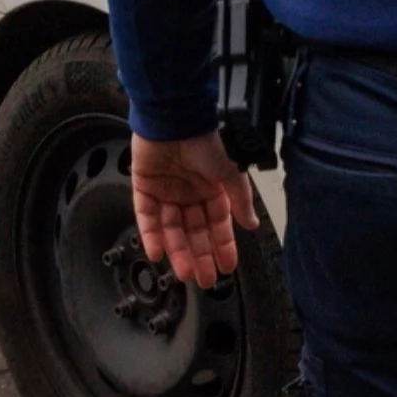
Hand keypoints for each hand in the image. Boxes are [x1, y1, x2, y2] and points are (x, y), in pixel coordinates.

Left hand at [130, 132, 258, 290]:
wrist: (173, 117)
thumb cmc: (203, 139)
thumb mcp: (229, 172)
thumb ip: (240, 199)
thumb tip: (252, 224)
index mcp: (211, 188)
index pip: (217, 224)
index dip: (222, 246)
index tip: (226, 267)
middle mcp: (189, 193)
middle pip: (194, 231)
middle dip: (200, 255)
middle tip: (204, 279)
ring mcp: (166, 190)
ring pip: (171, 228)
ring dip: (177, 250)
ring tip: (183, 272)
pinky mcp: (144, 186)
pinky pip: (146, 215)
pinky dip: (150, 234)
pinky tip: (156, 252)